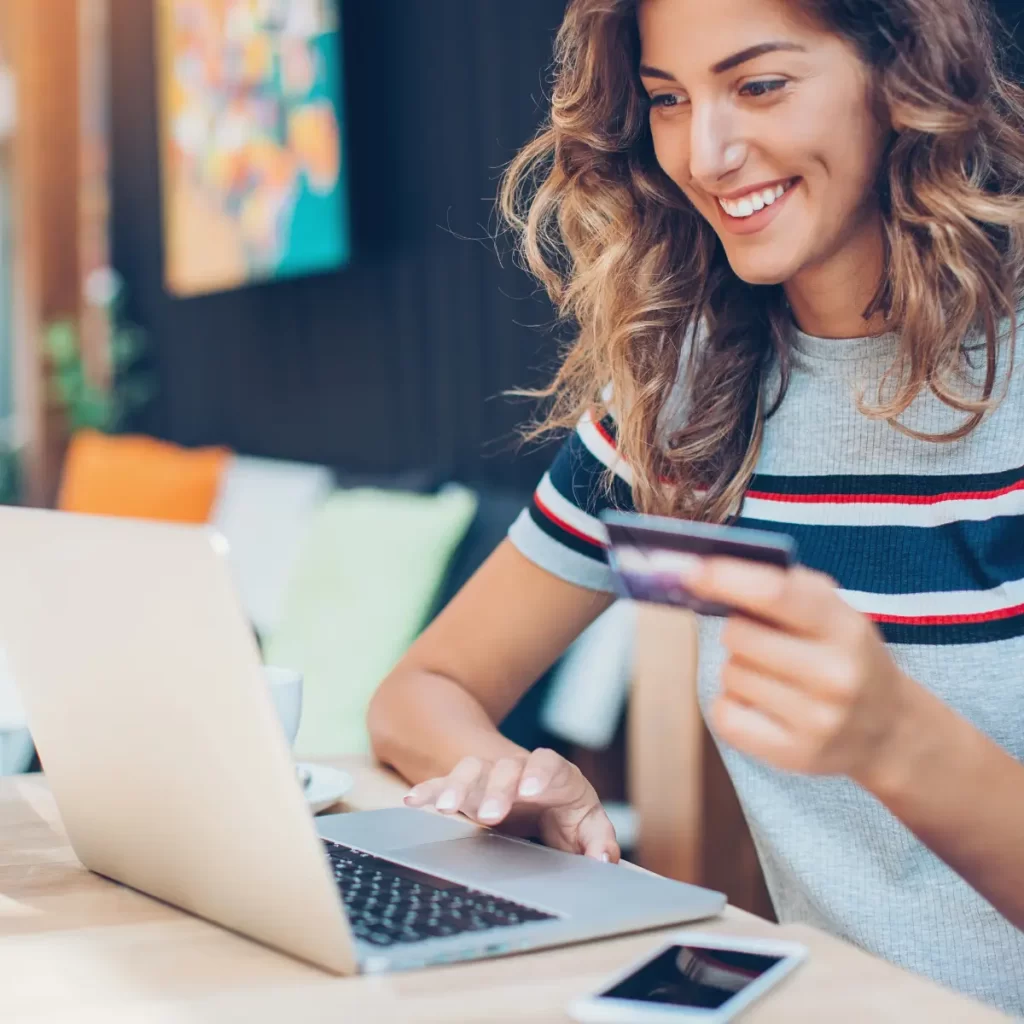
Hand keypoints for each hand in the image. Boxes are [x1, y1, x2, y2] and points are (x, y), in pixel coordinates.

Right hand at [402, 749, 619, 861]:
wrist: (541, 793)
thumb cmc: (567, 813)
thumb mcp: (588, 826)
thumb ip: (598, 841)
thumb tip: (602, 858)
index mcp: (556, 776)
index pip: (549, 765)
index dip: (540, 774)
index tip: (531, 790)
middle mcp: (519, 770)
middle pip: (506, 769)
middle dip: (497, 790)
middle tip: (491, 815)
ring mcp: (489, 777)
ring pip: (471, 771)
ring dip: (458, 787)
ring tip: (445, 809)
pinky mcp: (466, 789)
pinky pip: (444, 784)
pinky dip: (429, 791)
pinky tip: (413, 802)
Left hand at [682, 557, 917, 787]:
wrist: (889, 729)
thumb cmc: (844, 655)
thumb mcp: (835, 613)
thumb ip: (784, 588)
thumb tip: (709, 572)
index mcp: (845, 627)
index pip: (775, 594)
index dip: (726, 579)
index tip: (690, 571)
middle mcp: (835, 674)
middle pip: (738, 635)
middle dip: (737, 630)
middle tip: (760, 638)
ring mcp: (817, 720)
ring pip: (730, 674)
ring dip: (738, 669)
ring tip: (773, 676)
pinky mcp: (794, 754)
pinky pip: (726, 715)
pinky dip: (731, 705)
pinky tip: (760, 704)